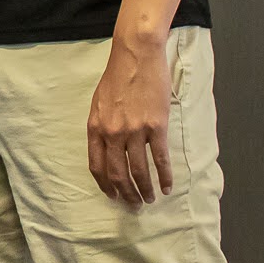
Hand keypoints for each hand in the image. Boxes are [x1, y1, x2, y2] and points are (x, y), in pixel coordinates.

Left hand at [87, 36, 173, 205]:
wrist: (136, 56)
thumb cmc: (117, 77)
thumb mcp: (99, 103)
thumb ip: (102, 127)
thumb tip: (107, 148)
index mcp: (95, 127)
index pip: (96, 165)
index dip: (105, 185)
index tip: (113, 196)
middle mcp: (112, 132)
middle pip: (117, 173)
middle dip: (126, 194)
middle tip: (135, 205)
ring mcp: (134, 131)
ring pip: (139, 170)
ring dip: (145, 189)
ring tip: (151, 199)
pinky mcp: (156, 127)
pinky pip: (160, 159)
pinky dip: (165, 176)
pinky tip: (168, 187)